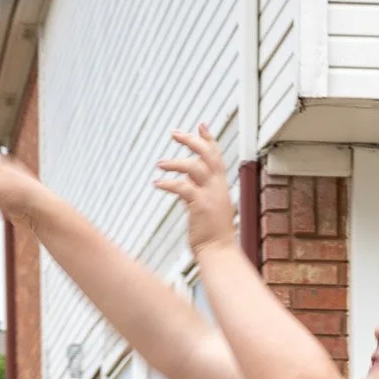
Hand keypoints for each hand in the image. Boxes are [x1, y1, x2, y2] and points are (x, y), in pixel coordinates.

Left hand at [154, 126, 236, 255]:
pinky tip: (157, 184)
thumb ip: (197, 193)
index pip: (217, 156)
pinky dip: (168, 183)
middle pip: (208, 154)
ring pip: (194, 167)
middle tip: (174, 133)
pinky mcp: (200, 205)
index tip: (200, 125)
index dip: (208, 139)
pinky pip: (182, 187)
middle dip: (191, 141)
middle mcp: (218, 187)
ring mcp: (211, 195)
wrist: (219, 253)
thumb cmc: (212, 235)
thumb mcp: (207, 209)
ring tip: (159, 164)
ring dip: (175, 163)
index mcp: (221, 186)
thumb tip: (184, 185)